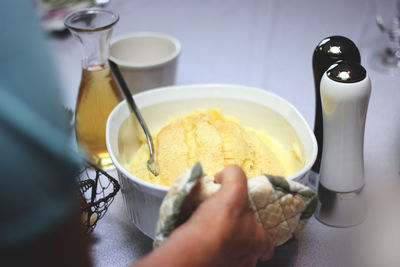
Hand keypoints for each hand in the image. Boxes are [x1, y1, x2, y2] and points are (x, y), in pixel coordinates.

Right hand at [134, 165, 273, 266]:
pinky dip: (208, 253)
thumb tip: (226, 174)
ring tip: (208, 233)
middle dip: (239, 240)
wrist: (192, 251)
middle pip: (248, 251)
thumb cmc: (219, 223)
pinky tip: (197, 242)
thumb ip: (235, 175)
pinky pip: (214, 261)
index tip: (247, 224)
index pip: (267, 243)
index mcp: (259, 243)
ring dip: (223, 247)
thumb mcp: (233, 189)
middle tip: (225, 226)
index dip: (259, 233)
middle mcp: (247, 260)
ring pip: (231, 258)